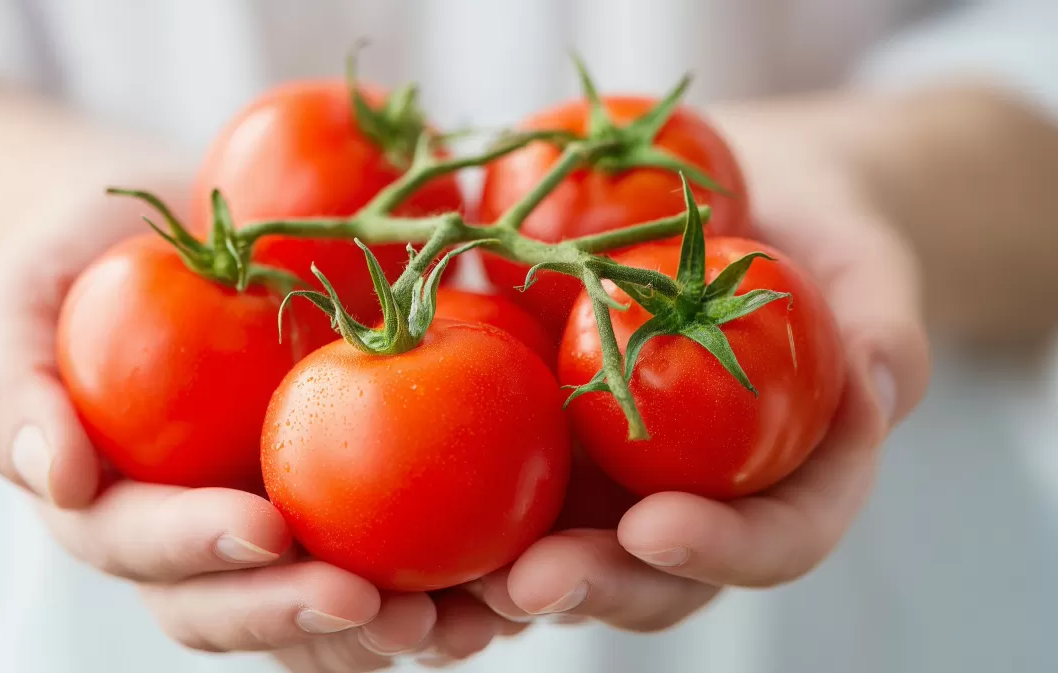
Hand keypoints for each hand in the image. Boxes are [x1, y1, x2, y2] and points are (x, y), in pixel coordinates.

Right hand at [0, 180, 516, 670]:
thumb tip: (52, 477)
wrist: (167, 239)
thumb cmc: (79, 268)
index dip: (201, 551)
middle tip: (387, 612)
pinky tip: (507, 574)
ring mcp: (274, 529)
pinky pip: (394, 556)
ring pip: (325, 613)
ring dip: (394, 630)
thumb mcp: (17, 303)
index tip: (268, 529)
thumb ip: (12, 389)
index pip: (145, 551)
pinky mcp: (346, 503)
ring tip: (468, 623)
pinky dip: (448, 578)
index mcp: (113, 509)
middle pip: (242, 613)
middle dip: (309, 620)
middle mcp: (195, 543)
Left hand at [468, 102, 930, 629]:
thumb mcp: (869, 265)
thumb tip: (874, 384)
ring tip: (448, 581)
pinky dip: (449, 510)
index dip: (721, 551)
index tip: (657, 528)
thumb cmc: (820, 234)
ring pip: (567, 553)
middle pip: (654, 576)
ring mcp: (618, 483)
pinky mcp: (549, 444)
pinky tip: (390, 514)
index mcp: (789, 484)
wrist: (743, 202)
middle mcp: (698, 503)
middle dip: (594, 586)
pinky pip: (499, 485)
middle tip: (531, 582)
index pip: (773, 541)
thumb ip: (883, 325)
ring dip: (504, 579)